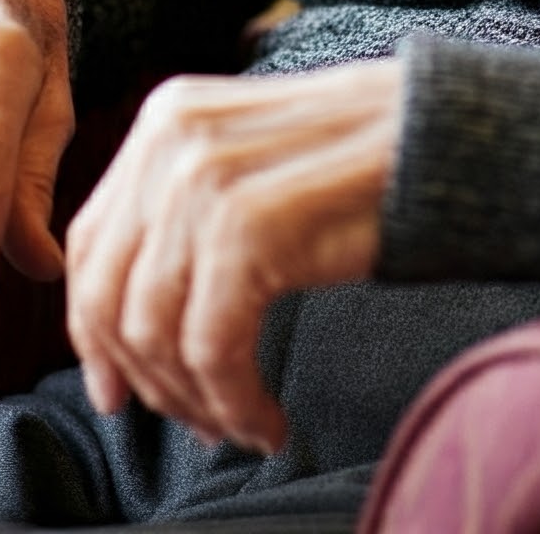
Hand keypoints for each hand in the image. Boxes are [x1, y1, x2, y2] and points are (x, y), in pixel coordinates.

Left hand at [65, 60, 403, 451]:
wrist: (446, 135)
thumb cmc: (360, 161)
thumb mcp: (248, 161)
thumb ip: (179, 210)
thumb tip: (119, 318)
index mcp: (166, 117)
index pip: (93, 243)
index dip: (92, 334)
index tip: (116, 391)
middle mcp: (172, 139)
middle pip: (109, 295)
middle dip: (144, 379)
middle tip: (193, 422)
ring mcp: (205, 180)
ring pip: (154, 332)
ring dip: (195, 400)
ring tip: (241, 423)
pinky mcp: (247, 228)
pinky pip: (212, 349)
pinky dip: (234, 403)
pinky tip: (270, 422)